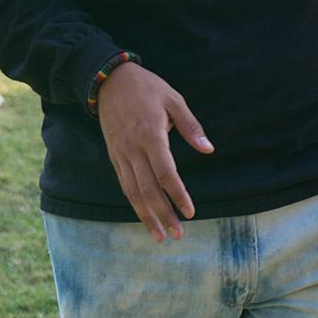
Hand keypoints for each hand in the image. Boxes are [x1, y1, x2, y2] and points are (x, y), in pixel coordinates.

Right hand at [95, 62, 214, 243]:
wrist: (109, 81)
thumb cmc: (147, 88)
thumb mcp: (174, 99)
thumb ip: (190, 126)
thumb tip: (208, 149)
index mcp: (150, 135)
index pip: (165, 173)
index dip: (177, 195)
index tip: (190, 212)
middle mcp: (133, 149)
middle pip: (148, 190)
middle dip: (163, 215)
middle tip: (178, 235)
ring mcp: (120, 154)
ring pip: (133, 192)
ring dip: (146, 216)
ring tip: (161, 236)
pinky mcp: (114, 156)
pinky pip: (124, 184)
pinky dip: (134, 203)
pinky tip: (145, 216)